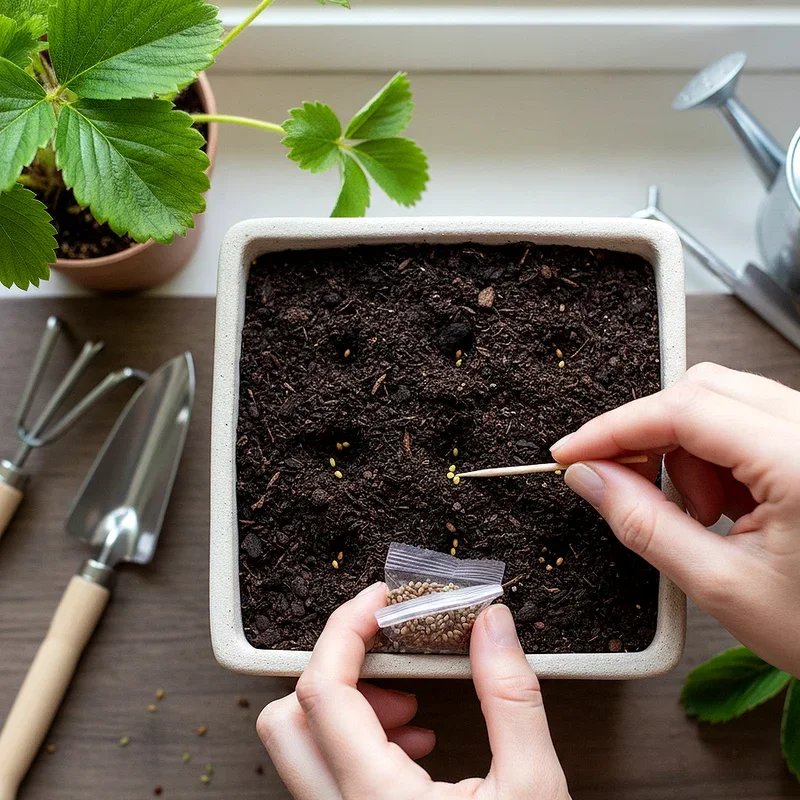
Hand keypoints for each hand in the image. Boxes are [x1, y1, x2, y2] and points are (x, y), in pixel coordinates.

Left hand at [258, 582, 568, 798]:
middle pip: (286, 718)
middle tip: (391, 654)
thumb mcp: (534, 791)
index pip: (324, 690)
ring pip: (299, 748)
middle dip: (337, 669)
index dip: (346, 628)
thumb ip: (512, 696)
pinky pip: (323, 775)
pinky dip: (357, 739)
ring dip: (348, 706)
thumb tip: (493, 624)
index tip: (383, 600)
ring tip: (410, 705)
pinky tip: (413, 744)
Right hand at [551, 362, 799, 676]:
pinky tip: (724, 506)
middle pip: (701, 391)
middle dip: (651, 436)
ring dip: (685, 451)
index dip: (614, 428)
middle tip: (625, 483)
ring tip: (699, 515)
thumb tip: (589, 477)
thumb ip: (644, 523)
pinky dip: (715, 459)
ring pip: (721, 404)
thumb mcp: (722, 585)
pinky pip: (746, 424)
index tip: (571, 451)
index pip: (683, 410)